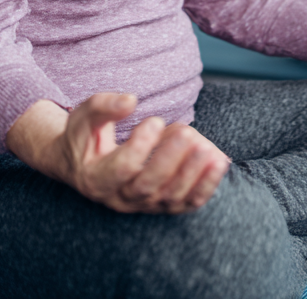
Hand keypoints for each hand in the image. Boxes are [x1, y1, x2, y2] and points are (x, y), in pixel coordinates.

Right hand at [52, 93, 229, 214]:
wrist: (87, 164)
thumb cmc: (86, 135)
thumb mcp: (86, 115)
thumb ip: (105, 106)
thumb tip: (131, 100)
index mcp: (97, 177)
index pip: (121, 169)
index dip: (140, 147)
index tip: (155, 120)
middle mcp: (120, 197)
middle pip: (148, 186)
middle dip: (170, 160)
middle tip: (187, 133)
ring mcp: (143, 204)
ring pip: (171, 196)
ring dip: (193, 173)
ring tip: (209, 149)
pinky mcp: (163, 204)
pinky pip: (188, 202)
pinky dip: (206, 186)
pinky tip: (220, 162)